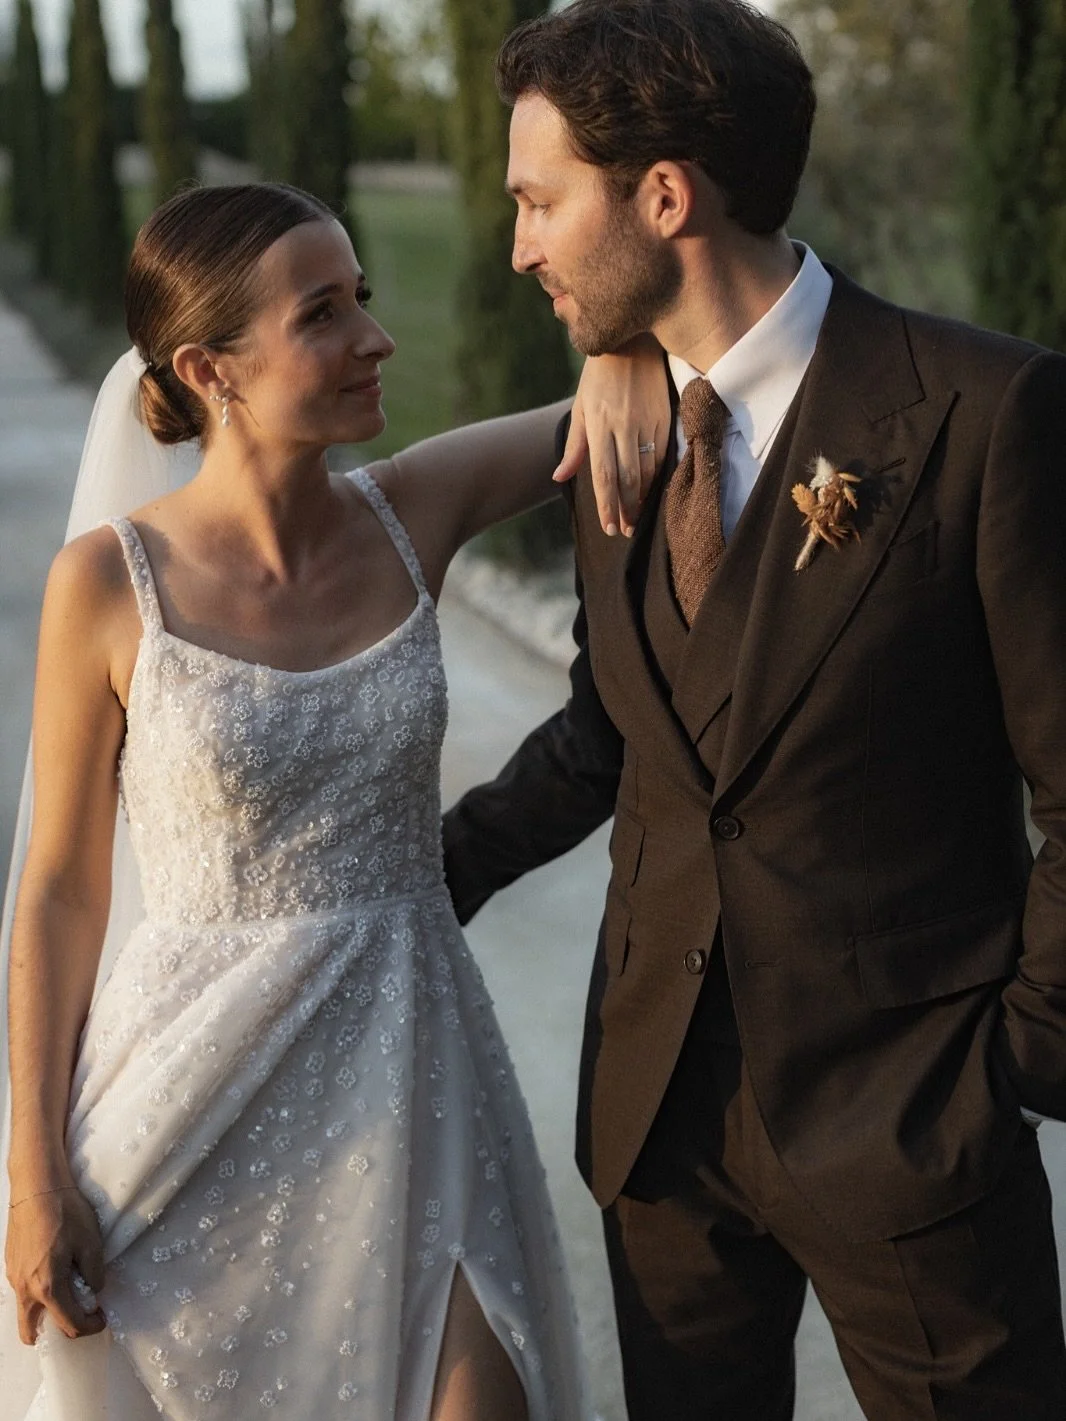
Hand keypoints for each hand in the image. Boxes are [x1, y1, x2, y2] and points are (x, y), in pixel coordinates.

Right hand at [5, 1186, 106, 1344]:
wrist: (37, 1187)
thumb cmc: (66, 1212)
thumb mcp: (91, 1242)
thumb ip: (94, 1273)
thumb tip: (93, 1290)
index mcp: (49, 1286)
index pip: (69, 1324)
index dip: (90, 1326)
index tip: (101, 1318)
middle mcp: (26, 1289)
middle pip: (33, 1332)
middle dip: (59, 1330)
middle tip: (80, 1313)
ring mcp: (13, 1279)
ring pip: (26, 1313)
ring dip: (46, 1313)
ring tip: (68, 1292)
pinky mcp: (10, 1267)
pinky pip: (23, 1293)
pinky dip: (38, 1295)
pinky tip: (54, 1274)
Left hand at [555, 334, 670, 537]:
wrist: (633, 343)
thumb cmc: (599, 378)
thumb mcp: (581, 408)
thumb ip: (574, 446)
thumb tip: (559, 477)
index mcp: (598, 424)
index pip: (603, 475)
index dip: (607, 505)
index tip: (609, 528)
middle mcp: (623, 426)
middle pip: (627, 479)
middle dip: (626, 509)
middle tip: (625, 531)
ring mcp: (646, 422)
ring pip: (647, 470)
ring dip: (642, 498)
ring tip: (636, 516)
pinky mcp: (664, 417)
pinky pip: (662, 455)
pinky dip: (656, 477)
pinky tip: (650, 491)